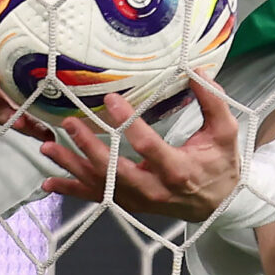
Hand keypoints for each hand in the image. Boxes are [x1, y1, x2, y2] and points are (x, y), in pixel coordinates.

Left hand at [40, 74, 243, 221]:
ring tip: (47, 148)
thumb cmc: (221, 164)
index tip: (111, 100)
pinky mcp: (129, 204)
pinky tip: (49, 182)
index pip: (148, 146)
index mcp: (177, 169)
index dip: (128, 123)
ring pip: (99, 185)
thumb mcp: (226, 132)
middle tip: (70, 123)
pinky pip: (97, 197)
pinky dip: (72, 190)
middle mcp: (154, 189)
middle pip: (114, 170)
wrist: (219, 203)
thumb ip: (213, 101)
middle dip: (89, 147)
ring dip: (72, 166)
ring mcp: (138, 199)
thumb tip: (196, 70)